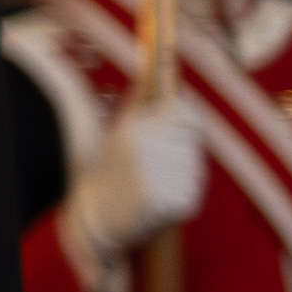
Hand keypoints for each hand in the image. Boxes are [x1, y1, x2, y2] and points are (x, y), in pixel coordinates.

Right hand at [70, 100, 207, 272]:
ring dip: (182, 173)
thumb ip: (138, 104)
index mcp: (136, 131)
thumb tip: (151, 73)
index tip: (180, 123)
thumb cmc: (107, 172)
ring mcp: (165, 178)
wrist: (98, 218)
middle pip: (191, 140)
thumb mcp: (116, 133)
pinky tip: (159, 199)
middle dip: (182, 149)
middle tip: (160, 162)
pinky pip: (192, 192)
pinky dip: (182, 195)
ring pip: (194, 166)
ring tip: (155, 181)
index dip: (186, 117)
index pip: (184, 114)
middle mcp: (151, 152)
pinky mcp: (177, 203)